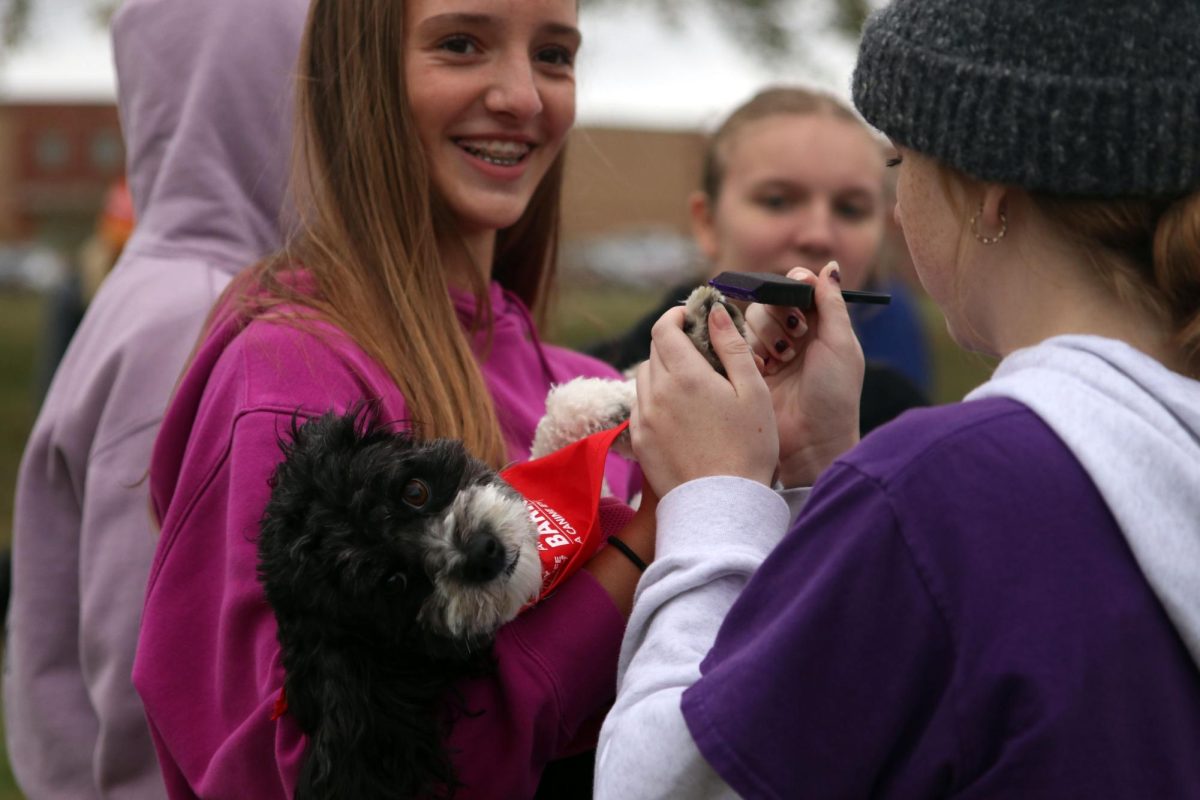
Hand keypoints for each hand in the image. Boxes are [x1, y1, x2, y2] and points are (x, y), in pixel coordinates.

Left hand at [631, 303, 778, 497]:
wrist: (722, 505)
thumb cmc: (748, 448)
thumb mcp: (753, 391)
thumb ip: (733, 346)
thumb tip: (716, 311)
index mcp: (685, 375)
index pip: (664, 328)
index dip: (677, 316)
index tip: (692, 317)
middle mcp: (656, 393)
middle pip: (654, 351)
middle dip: (674, 342)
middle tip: (701, 352)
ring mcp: (643, 418)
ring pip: (645, 378)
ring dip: (664, 371)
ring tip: (693, 385)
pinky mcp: (639, 441)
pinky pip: (641, 406)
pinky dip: (656, 399)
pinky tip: (681, 413)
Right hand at [742, 263, 863, 486]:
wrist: (811, 441)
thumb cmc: (834, 395)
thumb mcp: (840, 345)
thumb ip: (832, 304)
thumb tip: (829, 266)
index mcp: (820, 326)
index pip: (799, 289)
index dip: (793, 286)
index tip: (797, 295)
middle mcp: (793, 336)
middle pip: (771, 300)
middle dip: (780, 315)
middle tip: (795, 337)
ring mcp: (770, 353)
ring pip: (752, 320)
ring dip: (767, 335)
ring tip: (781, 360)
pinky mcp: (749, 370)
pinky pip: (737, 344)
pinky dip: (750, 352)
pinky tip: (765, 370)